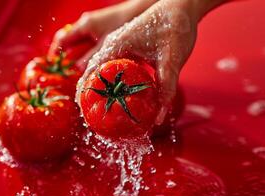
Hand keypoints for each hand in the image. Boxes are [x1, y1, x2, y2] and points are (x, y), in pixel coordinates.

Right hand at [48, 0, 156, 65]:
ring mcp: (95, 25)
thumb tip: (78, 69)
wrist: (140, 11)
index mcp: (83, 26)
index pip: (62, 39)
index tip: (53, 64)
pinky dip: (88, 52)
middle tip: (66, 70)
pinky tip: (94, 62)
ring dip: (78, 55)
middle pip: (70, 41)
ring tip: (79, 69)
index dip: (55, 52)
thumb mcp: (105, 45)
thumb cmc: (123, 26)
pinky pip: (90, 42)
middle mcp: (86, 24)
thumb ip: (91, 57)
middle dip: (66, 56)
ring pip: (81, 43)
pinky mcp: (103, 29)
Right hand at [77, 0, 197, 124]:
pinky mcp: (129, 48)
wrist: (182, 8)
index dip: (85, 89)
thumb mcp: (171, 59)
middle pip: (95, 71)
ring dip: (103, 87)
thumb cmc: (176, 26)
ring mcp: (120, 45)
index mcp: (117, 44)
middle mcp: (114, 44)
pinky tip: (120, 94)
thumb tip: (159, 117)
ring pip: (104, 69)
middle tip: (94, 113)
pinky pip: (115, 67)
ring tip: (104, 107)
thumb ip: (166, 88)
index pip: (92, 69)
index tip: (82, 107)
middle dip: (93, 91)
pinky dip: (114, 81)